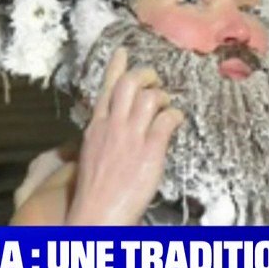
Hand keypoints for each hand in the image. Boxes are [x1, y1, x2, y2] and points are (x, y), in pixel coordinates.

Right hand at [66, 47, 184, 225]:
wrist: (97, 215)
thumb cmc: (96, 191)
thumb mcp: (91, 156)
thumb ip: (103, 137)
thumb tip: (115, 125)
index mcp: (96, 128)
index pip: (106, 89)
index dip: (117, 67)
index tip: (123, 51)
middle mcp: (112, 127)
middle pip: (129, 84)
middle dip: (146, 76)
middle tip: (156, 82)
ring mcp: (131, 137)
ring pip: (149, 97)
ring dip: (162, 97)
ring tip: (166, 107)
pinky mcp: (150, 151)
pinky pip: (166, 120)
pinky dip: (174, 116)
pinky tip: (176, 121)